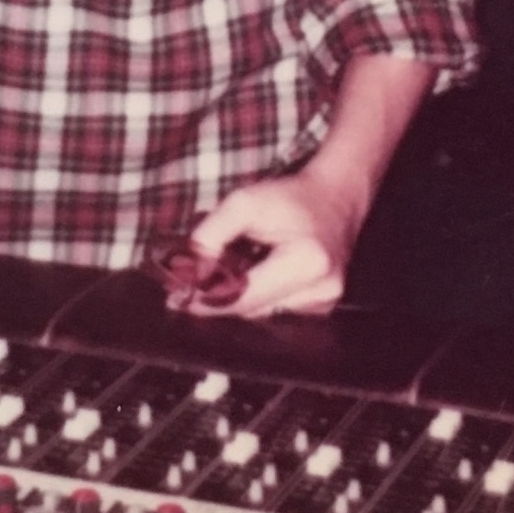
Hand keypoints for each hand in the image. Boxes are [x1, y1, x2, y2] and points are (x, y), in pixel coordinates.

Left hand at [184, 168, 364, 319]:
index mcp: (307, 264)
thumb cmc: (289, 198)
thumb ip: (212, 235)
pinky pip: (276, 311)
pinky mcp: (321, 308)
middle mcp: (321, 292)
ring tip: (226, 273)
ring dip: (239, 298)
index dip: (210, 299)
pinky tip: (252, 276)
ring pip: (262, 314)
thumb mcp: (244, 203)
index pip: (246, 296)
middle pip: (252, 310)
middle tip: (190, 286)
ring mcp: (324, 304)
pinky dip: (258, 297)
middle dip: (220, 299)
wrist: (334, 199)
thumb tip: (188, 271)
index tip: (179, 298)